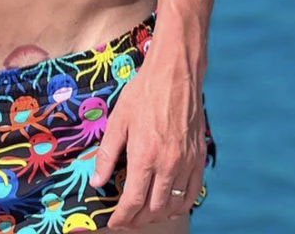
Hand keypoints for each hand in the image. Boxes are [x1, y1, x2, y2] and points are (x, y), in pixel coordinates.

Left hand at [90, 53, 207, 228]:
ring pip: (174, 204)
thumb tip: (95, 181)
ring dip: (158, 215)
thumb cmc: (143, 93)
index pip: (133, 201)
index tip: (113, 222)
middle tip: (125, 219)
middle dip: (138, 219)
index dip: (122, 216)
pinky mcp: (199, 158)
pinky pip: (192, 192)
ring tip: (144, 215)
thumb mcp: (118, 120)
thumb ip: (108, 154)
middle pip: (154, 208)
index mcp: (145, 156)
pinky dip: (180, 204)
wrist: (175, 75)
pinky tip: (169, 204)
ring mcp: (187, 163)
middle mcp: (168, 165)